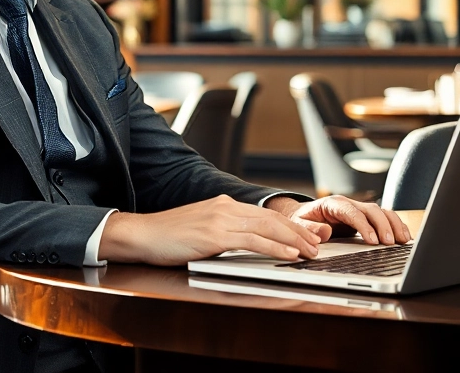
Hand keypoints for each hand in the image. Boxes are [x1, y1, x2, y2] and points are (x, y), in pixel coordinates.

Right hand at [99, 195, 321, 265]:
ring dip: (294, 240)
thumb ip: (224, 233)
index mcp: (223, 205)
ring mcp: (220, 219)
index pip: (265, 214)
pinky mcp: (214, 234)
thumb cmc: (167, 236)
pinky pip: (253, 240)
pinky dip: (275, 247)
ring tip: (311, 252)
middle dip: (299, 232)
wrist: (141, 234)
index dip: (290, 225)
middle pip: (272, 218)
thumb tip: (246, 244)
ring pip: (267, 227)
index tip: (308, 235)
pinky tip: (289, 254)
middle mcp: (225, 207)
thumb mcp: (201, 230)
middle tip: (318, 244)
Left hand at [266, 195, 411, 247]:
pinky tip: (404, 236)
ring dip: (394, 225)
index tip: (372, 240)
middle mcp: (349, 204)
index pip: (352, 212)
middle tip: (389, 243)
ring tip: (402, 240)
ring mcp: (359, 209)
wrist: (305, 215)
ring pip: (382, 212)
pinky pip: (385, 218)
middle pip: (371, 210)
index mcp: (333, 204)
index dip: (364, 226)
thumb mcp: (299, 224)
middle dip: (383, 226)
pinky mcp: (366, 218)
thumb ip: (310, 228)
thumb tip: (325, 232)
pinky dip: (396, 226)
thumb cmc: (303, 220)